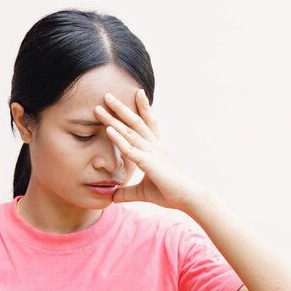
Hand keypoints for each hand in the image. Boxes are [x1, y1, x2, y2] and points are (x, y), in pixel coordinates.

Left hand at [94, 89, 198, 209]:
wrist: (189, 198)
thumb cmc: (171, 193)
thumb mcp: (143, 192)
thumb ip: (127, 192)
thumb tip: (113, 197)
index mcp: (156, 149)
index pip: (148, 124)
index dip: (143, 108)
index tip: (137, 92)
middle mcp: (154, 146)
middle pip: (135, 122)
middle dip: (120, 108)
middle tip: (107, 95)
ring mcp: (151, 152)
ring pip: (129, 131)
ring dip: (114, 118)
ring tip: (100, 106)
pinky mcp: (148, 163)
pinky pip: (130, 148)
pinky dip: (118, 138)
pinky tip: (108, 129)